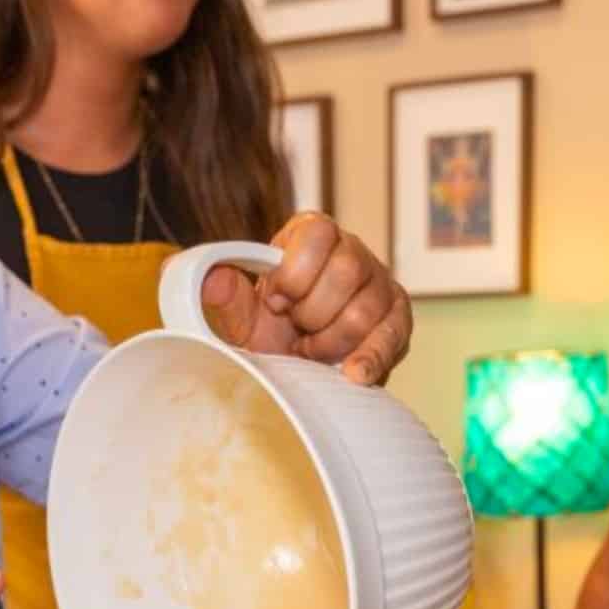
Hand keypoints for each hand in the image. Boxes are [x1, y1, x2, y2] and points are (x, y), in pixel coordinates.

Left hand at [202, 212, 412, 385]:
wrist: (296, 373)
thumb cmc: (270, 336)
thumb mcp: (243, 321)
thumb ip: (227, 299)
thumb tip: (212, 278)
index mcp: (311, 235)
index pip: (318, 234)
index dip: (294, 274)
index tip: (275, 301)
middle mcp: (351, 251)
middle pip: (346, 271)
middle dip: (312, 313)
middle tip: (295, 331)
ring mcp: (379, 284)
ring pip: (365, 310)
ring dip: (330, 342)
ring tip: (311, 351)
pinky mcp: (397, 319)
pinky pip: (392, 335)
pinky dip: (369, 358)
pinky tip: (352, 374)